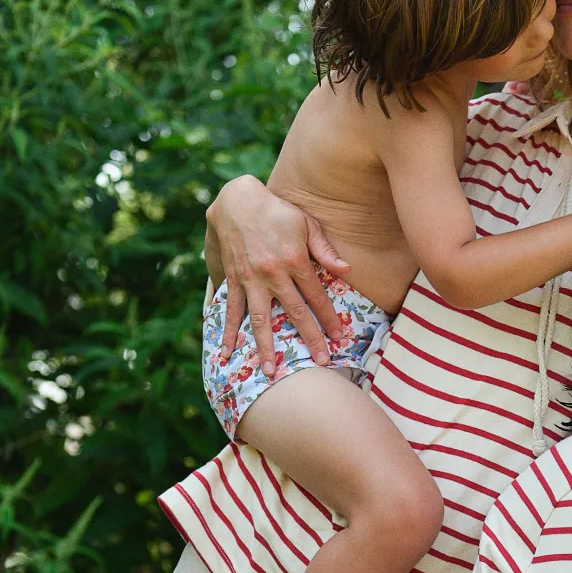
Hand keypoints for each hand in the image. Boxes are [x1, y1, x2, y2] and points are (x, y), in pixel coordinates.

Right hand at [205, 175, 350, 372]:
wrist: (237, 200)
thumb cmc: (278, 211)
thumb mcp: (306, 224)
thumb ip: (325, 250)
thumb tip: (346, 270)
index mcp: (295, 260)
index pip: (317, 296)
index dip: (329, 318)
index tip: (340, 338)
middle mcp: (273, 273)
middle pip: (294, 312)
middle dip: (309, 338)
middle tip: (321, 362)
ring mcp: (250, 279)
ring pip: (260, 319)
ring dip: (265, 347)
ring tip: (269, 372)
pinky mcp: (233, 280)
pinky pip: (231, 310)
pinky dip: (227, 331)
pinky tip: (225, 353)